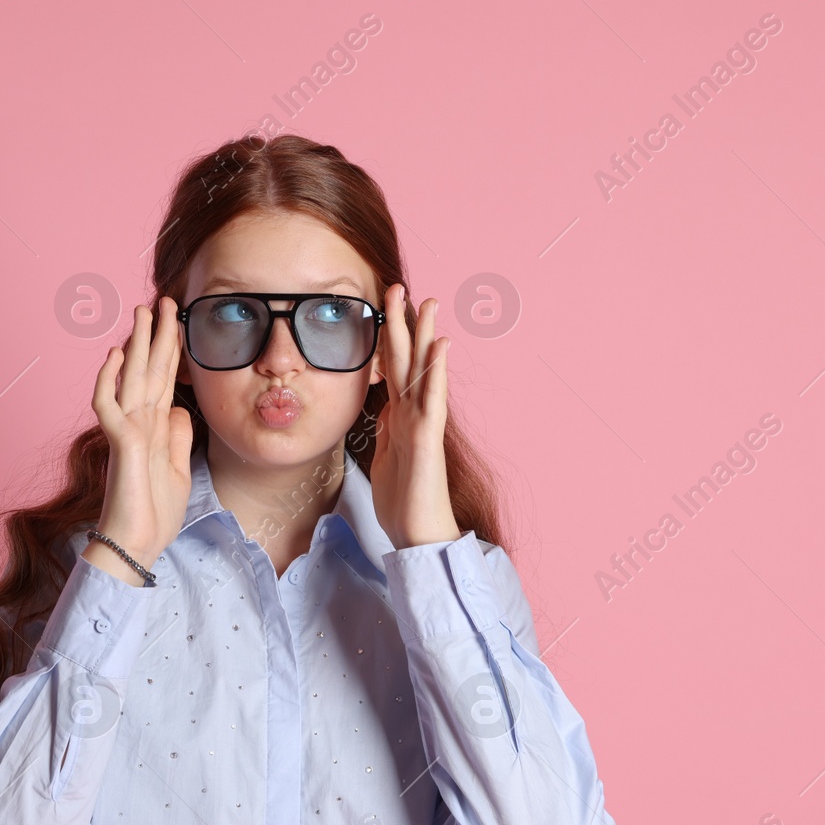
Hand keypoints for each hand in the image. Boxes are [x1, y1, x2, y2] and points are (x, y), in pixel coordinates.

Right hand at [88, 296, 194, 576]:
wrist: (137, 545)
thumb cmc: (154, 513)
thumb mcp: (178, 469)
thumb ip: (177, 436)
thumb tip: (179, 407)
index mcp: (153, 428)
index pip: (162, 381)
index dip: (169, 352)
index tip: (176, 323)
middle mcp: (138, 423)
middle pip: (148, 370)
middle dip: (156, 335)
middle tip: (163, 301)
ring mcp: (127, 430)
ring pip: (131, 377)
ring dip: (137, 343)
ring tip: (143, 311)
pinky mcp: (119, 443)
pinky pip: (109, 404)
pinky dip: (108, 379)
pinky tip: (115, 355)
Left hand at [368, 283, 462, 549]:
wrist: (419, 537)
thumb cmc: (404, 503)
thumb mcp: (384, 457)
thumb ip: (386, 429)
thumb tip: (383, 407)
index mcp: (400, 418)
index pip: (393, 369)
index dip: (388, 339)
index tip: (382, 308)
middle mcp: (414, 415)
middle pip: (407, 361)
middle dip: (403, 323)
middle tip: (398, 287)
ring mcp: (423, 425)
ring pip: (423, 372)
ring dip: (424, 335)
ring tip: (428, 303)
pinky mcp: (427, 440)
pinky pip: (432, 400)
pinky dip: (437, 371)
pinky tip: (441, 346)